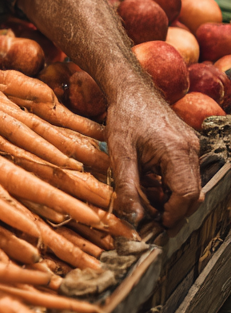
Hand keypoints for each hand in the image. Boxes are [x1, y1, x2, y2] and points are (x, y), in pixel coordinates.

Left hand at [106, 82, 202, 227]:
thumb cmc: (125, 117)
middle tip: (152, 216)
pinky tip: (150, 181)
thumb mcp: (120, 154)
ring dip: (170, 196)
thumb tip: (133, 216)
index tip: (159, 223)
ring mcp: (192, 146)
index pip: (186, 194)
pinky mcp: (187, 144)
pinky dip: (170, 182)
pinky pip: (185, 172)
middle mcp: (191, 149)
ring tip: (146, 196)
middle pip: (192, 192)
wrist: (131, 90)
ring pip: (190, 183)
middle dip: (174, 208)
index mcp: (177, 151)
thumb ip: (127, 187)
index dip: (174, 213)